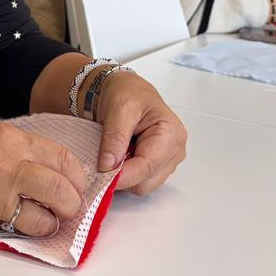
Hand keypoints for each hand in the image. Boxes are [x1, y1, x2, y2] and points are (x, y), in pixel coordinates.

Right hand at [0, 120, 86, 235]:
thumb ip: (24, 152)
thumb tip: (59, 175)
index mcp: (13, 138)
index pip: (62, 159)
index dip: (77, 178)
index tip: (77, 188)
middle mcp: (6, 162)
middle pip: (60, 188)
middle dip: (71, 205)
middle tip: (68, 210)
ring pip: (43, 216)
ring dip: (50, 223)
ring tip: (46, 222)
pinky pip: (15, 228)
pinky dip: (24, 230)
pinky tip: (19, 224)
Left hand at [93, 71, 186, 195]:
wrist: (126, 90)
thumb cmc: (128, 93)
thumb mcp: (119, 108)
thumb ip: (115, 137)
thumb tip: (108, 165)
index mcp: (171, 135)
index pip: (148, 166)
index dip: (124, 176)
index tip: (101, 176)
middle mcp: (174, 152)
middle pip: (145, 182)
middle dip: (122, 176)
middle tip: (102, 161)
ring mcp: (166, 162)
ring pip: (141, 185)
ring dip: (123, 176)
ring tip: (111, 154)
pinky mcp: (156, 167)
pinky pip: (138, 181)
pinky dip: (124, 175)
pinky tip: (117, 158)